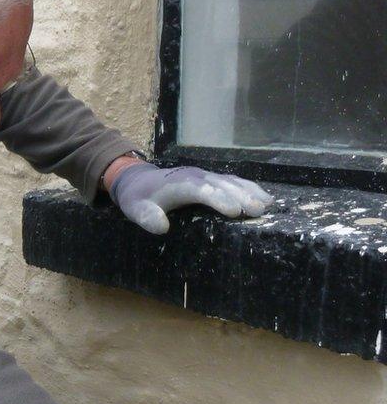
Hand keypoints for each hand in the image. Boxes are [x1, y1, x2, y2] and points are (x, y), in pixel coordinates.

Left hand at [108, 162, 273, 233]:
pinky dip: (250, 188)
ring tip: (268, 205)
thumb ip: (147, 217)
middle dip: (241, 196)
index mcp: (179, 184)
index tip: (234, 211)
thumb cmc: (139, 198)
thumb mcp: (136, 209)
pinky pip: (234, 181)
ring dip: (250, 192)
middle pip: (222, 185)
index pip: (201, 190)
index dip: (218, 199)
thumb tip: (161, 227)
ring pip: (232, 182)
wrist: (139, 180)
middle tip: (259, 211)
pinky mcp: (212, 179)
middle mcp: (196, 176)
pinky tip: (265, 198)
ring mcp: (206, 176)